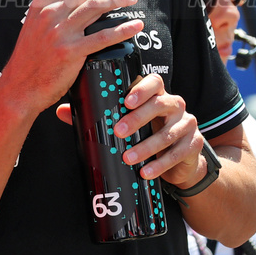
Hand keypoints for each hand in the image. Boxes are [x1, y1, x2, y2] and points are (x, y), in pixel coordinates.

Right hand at [1, 0, 142, 117]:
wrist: (19, 86)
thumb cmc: (30, 59)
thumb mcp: (35, 25)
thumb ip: (54, 10)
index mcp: (42, 4)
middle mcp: (50, 14)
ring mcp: (60, 32)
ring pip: (97, 6)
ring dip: (120, 0)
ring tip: (132, 2)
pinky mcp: (70, 52)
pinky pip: (102, 37)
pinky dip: (122, 30)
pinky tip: (133, 27)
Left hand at [56, 73, 203, 185]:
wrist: (180, 160)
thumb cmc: (147, 134)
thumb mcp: (126, 124)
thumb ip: (97, 116)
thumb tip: (61, 111)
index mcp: (157, 95)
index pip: (154, 82)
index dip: (141, 88)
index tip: (126, 100)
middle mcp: (175, 105)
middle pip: (161, 104)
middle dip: (139, 118)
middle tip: (118, 131)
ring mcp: (187, 124)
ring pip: (168, 133)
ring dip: (147, 146)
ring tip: (128, 158)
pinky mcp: (194, 144)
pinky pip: (178, 153)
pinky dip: (160, 164)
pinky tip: (146, 172)